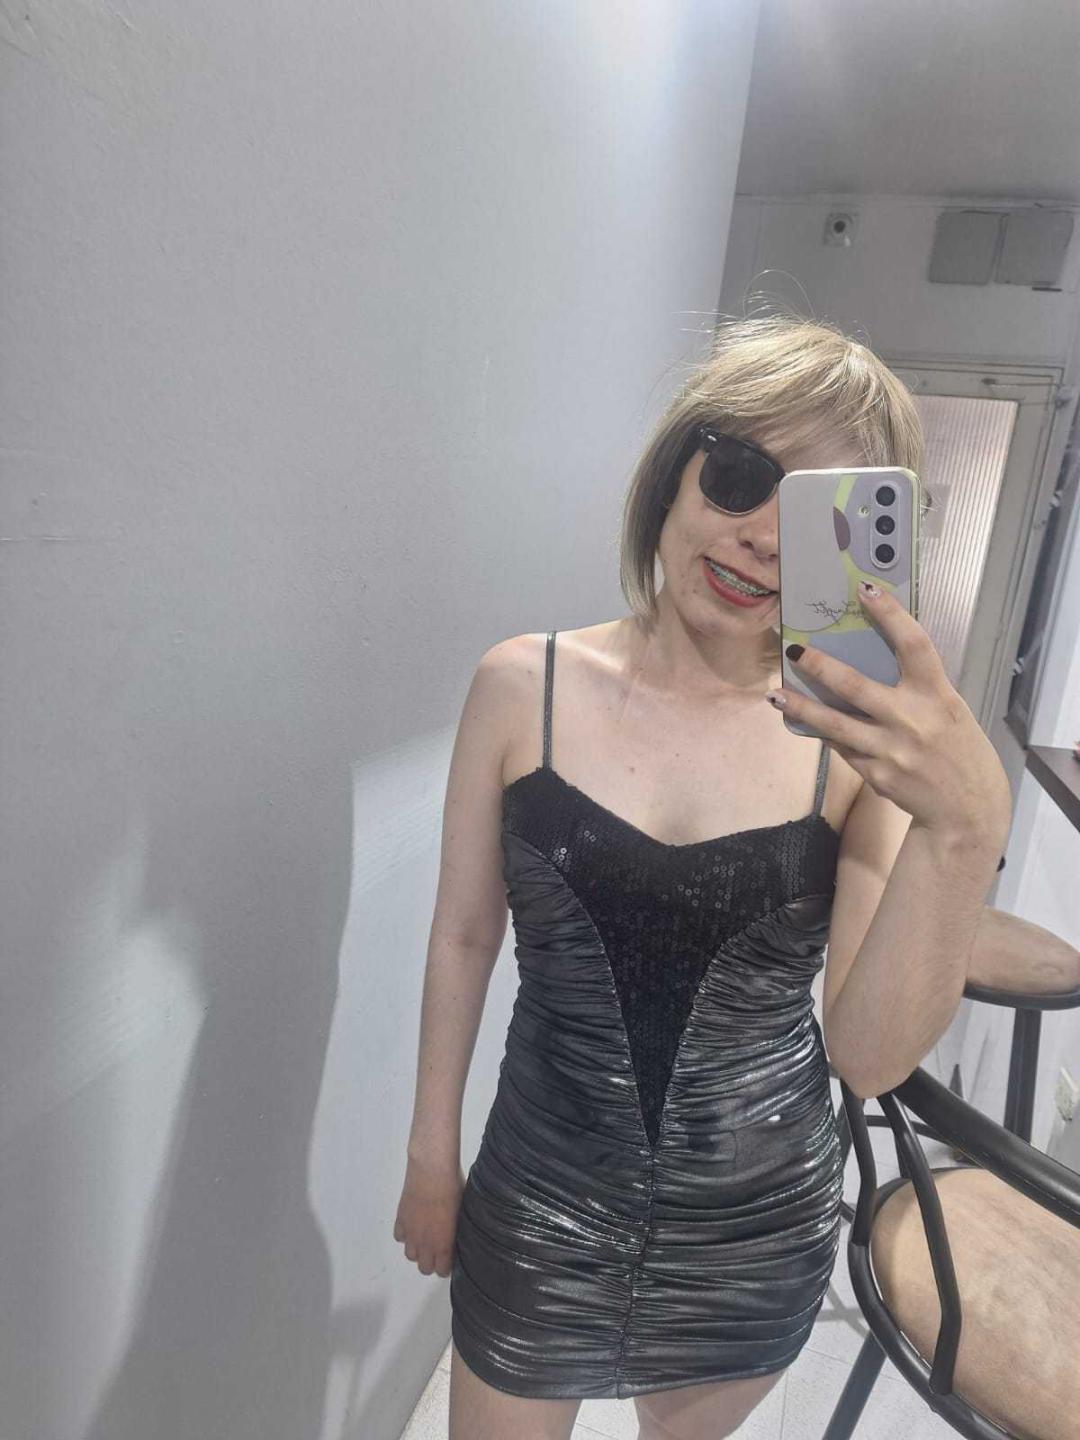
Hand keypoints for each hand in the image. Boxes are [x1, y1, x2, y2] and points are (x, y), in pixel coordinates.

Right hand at [393, 1156, 465, 1277]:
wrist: (432, 1171)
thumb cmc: (454, 1189)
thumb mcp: (463, 1212)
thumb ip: (458, 1231)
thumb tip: (459, 1237)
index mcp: (443, 1245)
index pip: (442, 1271)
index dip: (447, 1266)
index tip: (451, 1258)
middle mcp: (425, 1244)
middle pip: (424, 1268)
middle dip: (432, 1262)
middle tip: (439, 1249)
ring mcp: (410, 1232)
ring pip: (410, 1255)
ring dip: (418, 1249)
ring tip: (426, 1236)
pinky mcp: (400, 1219)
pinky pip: (400, 1237)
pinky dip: (406, 1234)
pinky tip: (414, 1223)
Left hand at [766, 581, 1011, 842]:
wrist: (967, 807)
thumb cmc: (958, 747)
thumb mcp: (948, 709)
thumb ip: (916, 688)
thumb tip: (870, 659)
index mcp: (937, 695)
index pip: (914, 645)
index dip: (891, 614)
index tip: (866, 589)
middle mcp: (912, 720)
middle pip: (856, 686)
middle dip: (820, 666)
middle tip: (793, 649)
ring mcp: (891, 750)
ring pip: (835, 725)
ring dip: (802, 707)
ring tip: (775, 694)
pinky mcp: (876, 774)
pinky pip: (841, 747)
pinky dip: (824, 732)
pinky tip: (804, 721)